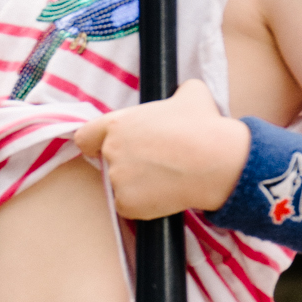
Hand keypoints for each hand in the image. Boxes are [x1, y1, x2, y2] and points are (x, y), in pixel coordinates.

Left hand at [74, 78, 248, 220]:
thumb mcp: (191, 93)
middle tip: (155, 165)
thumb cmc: (204, 125)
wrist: (216, 161)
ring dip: (138, 186)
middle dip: (127, 165)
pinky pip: (130, 208)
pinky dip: (145, 206)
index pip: (85, 137)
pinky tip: (165, 195)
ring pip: (121, 186)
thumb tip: (181, 94)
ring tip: (167, 179)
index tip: (111, 149)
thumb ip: (175, 93)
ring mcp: (117, 178)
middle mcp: (111, 150)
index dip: (97, 144)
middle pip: (108, 163)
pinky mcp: (127, 203)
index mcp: (117, 123)